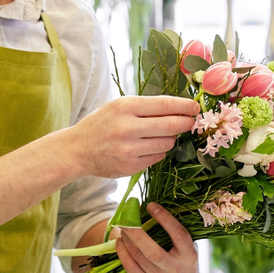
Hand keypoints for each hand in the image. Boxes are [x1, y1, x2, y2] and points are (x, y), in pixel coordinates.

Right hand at [66, 96, 199, 179]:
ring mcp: (129, 149)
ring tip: (160, 134)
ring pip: (167, 143)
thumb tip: (180, 108)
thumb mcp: (119, 106)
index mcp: (125, 107)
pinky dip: (158, 151)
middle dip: (185, 123)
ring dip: (171, 138)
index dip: (185, 106)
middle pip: (171, 126)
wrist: (78, 149)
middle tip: (191, 121)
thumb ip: (146, 107)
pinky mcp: (131, 167)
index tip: (195, 107)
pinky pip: (158, 157)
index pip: (165, 105)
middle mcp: (127, 128)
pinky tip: (147, 146)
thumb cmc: (102, 123)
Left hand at [116, 203, 198, 272]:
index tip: (151, 205)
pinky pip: (130, 268)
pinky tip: (120, 242)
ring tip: (122, 227)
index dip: (165, 219)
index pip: (178, 235)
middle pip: (153, 251)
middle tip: (126, 217)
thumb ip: (174, 231)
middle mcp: (175, 270)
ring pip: (138, 258)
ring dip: (127, 240)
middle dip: (136, 233)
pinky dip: (122, 253)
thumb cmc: (183, 261)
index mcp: (189, 256)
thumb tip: (150, 208)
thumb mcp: (186, 246)